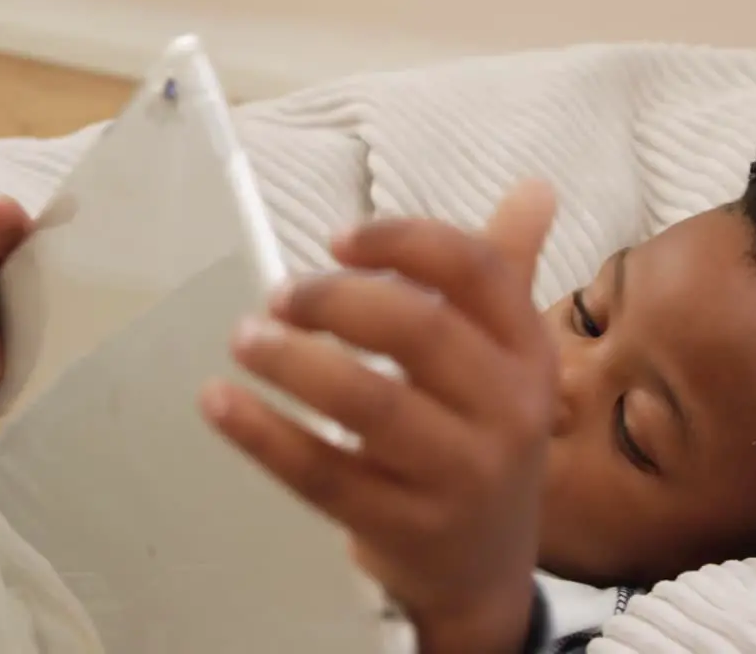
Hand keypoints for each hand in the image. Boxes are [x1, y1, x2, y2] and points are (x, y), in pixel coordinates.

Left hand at [201, 180, 557, 653]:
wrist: (484, 568)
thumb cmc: (480, 437)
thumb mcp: (507, 358)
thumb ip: (506, 271)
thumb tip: (536, 186)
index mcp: (528, 351)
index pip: (478, 273)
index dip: (404, 242)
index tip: (337, 239)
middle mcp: (508, 410)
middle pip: (419, 332)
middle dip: (337, 300)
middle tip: (278, 296)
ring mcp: (460, 475)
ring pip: (371, 404)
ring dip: (296, 361)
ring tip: (245, 339)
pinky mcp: (405, 527)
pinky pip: (324, 475)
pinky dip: (263, 435)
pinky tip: (219, 401)